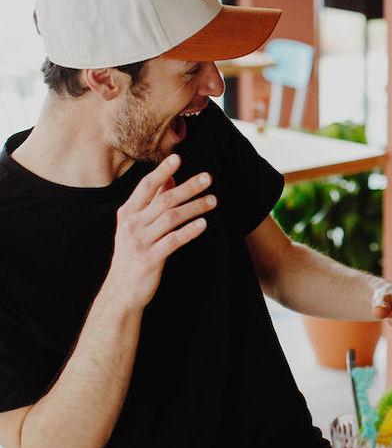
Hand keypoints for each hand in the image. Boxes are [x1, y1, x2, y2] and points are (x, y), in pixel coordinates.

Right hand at [103, 155, 215, 309]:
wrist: (121, 290)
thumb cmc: (133, 254)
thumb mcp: (137, 226)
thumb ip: (153, 202)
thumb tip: (170, 178)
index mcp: (127, 213)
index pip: (146, 187)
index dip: (162, 171)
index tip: (177, 157)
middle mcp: (132, 225)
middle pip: (164, 200)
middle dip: (188, 187)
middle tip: (208, 178)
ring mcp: (140, 242)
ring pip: (171, 218)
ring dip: (194, 207)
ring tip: (213, 201)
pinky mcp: (150, 259)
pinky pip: (173, 241)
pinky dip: (189, 231)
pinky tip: (203, 224)